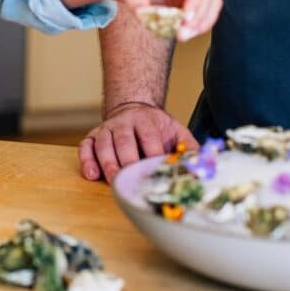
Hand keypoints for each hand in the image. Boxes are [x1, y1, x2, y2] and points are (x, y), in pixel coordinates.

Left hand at [56, 0, 222, 40]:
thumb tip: (145, 15)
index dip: (195, 1)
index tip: (184, 19)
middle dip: (198, 17)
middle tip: (182, 33)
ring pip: (205, 8)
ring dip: (198, 24)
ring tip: (180, 36)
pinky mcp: (178, 1)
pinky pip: (192, 16)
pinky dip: (188, 26)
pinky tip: (175, 33)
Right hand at [79, 103, 198, 183]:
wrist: (134, 110)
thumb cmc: (157, 128)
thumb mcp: (176, 131)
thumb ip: (188, 147)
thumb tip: (204, 164)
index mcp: (146, 120)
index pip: (149, 137)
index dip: (152, 152)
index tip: (157, 168)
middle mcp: (124, 123)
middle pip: (124, 141)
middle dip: (128, 160)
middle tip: (132, 178)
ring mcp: (106, 129)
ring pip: (103, 144)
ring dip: (107, 163)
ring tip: (113, 180)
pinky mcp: (93, 137)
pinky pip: (85, 147)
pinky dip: (87, 160)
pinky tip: (92, 174)